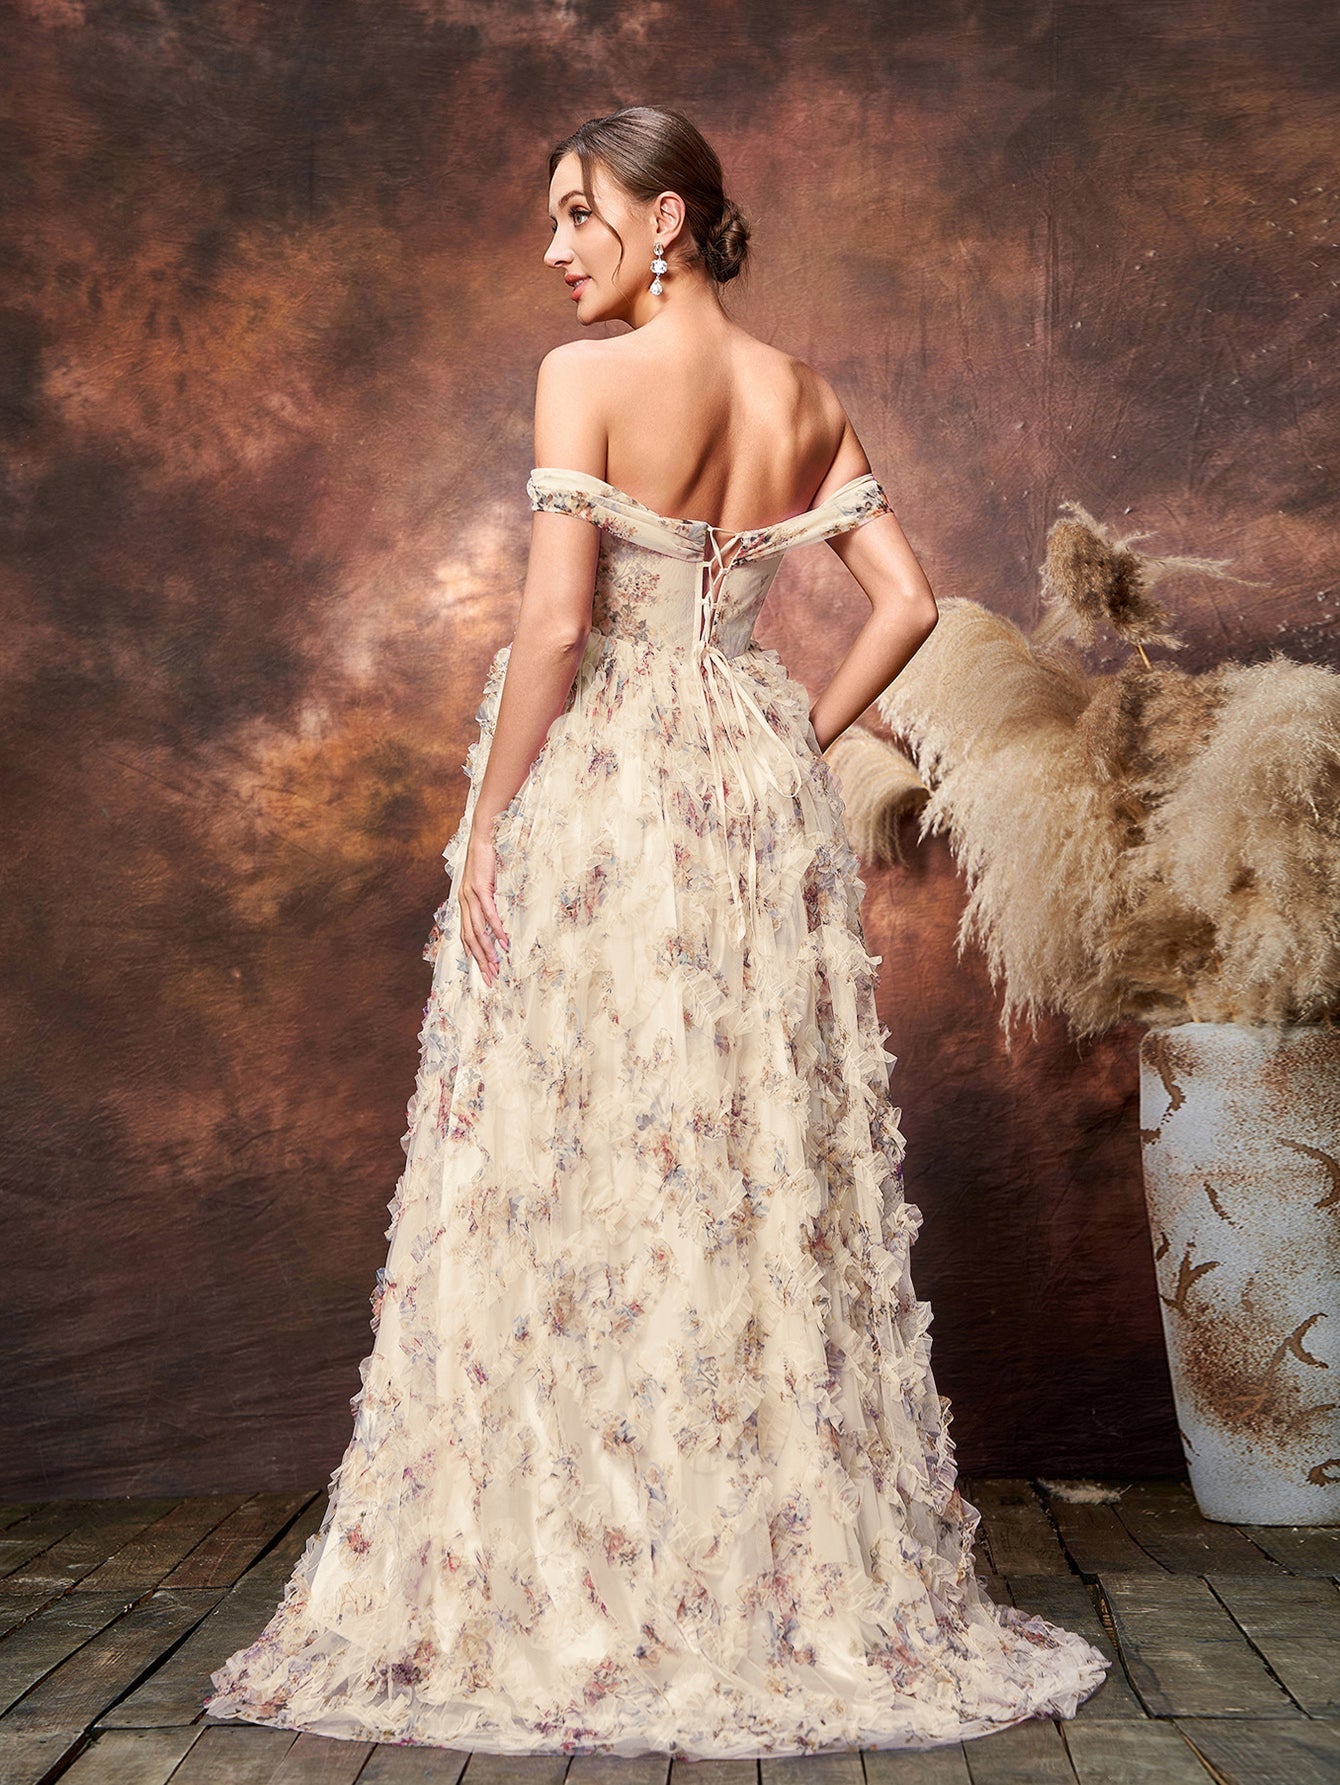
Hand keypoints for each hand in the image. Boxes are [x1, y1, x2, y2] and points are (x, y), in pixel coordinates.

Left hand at [459, 818, 510, 985]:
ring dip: (488, 949)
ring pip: (477, 930)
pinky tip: (503, 941)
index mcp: (463, 905)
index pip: (466, 937)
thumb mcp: (483, 885)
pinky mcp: (480, 888)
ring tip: (497, 964)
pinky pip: (489, 914)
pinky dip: (496, 929)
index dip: (474, 956)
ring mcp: (470, 897)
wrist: (482, 837)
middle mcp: (463, 903)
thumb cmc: (484, 861)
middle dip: (480, 961)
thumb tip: (494, 919)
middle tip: (490, 978)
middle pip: (470, 939)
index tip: (484, 972)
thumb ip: (484, 902)